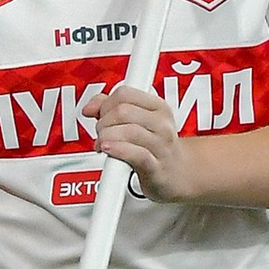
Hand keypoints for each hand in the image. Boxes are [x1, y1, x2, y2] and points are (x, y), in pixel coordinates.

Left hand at [96, 78, 201, 204]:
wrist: (179, 173)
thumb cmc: (156, 146)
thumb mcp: (138, 122)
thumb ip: (111, 109)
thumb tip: (90, 107)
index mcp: (158, 107)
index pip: (125, 94)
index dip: (106, 104)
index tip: (101, 115)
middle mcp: (162, 123)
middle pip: (122, 111)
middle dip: (103, 122)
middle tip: (101, 133)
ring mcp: (161, 145)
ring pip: (127, 131)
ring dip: (106, 137)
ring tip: (102, 145)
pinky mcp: (156, 167)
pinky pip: (135, 154)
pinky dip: (117, 150)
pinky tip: (107, 150)